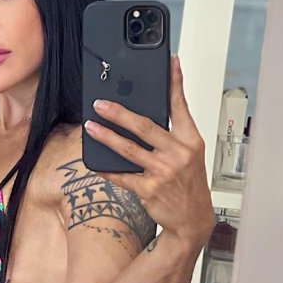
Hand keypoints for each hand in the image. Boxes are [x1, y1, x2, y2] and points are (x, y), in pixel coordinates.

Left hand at [84, 55, 214, 249]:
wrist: (192, 219)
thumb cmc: (188, 184)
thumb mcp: (189, 155)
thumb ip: (172, 135)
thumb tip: (146, 116)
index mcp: (190, 140)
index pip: (181, 106)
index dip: (175, 84)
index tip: (170, 62)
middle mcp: (178, 153)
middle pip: (144, 126)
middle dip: (120, 113)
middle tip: (100, 104)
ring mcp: (162, 172)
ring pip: (128, 150)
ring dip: (106, 137)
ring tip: (89, 127)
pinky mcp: (148, 189)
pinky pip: (121, 176)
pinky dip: (106, 168)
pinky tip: (93, 161)